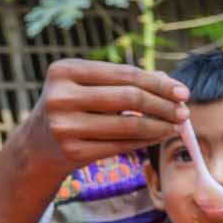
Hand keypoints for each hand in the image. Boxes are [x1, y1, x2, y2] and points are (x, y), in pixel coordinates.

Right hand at [18, 59, 187, 179]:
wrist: (38, 144)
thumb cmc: (74, 106)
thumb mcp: (89, 86)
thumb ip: (126, 80)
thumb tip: (171, 84)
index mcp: (65, 70)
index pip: (125, 74)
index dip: (159, 83)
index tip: (184, 92)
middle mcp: (60, 96)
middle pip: (129, 98)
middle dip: (164, 106)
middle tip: (184, 112)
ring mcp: (64, 125)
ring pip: (129, 126)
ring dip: (160, 126)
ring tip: (176, 126)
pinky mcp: (73, 151)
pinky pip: (121, 145)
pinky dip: (146, 141)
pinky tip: (158, 137)